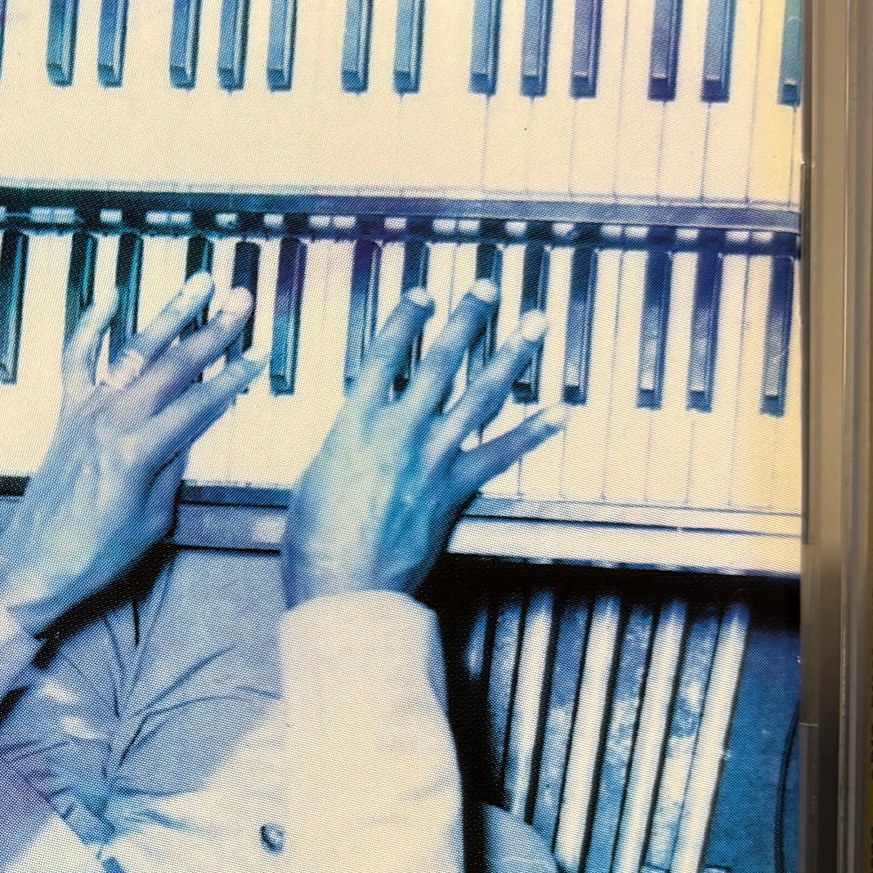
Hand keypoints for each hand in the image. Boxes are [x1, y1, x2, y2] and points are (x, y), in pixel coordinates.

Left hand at [0, 270, 258, 634]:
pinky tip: (112, 295)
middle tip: (242, 301)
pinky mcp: (67, 413)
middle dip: (212, 331)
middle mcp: (112, 421)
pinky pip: (77, 359)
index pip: (199, 404)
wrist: (36, 563)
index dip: (233, 378)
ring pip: (134, 351)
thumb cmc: (97, 553)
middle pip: (173, 367)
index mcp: (140, 451)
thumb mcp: (153, 519)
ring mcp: (87, 412)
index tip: (260, 352)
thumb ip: (172, 468)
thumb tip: (191, 431)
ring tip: (198, 284)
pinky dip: (91, 325)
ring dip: (169, 315)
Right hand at [281, 276, 560, 607]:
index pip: (385, 355)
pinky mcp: (455, 489)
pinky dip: (533, 432)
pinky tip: (558, 412)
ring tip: (532, 327)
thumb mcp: (314, 478)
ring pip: (480, 396)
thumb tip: (355, 439)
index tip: (423, 295)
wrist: (345, 582)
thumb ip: (343, 447)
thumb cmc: (316, 540)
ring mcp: (433, 458)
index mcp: (356, 423)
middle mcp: (400, 431)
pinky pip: (501, 454)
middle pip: (441, 362)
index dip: (406, 319)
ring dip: (510, 356)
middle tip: (487, 290)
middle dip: (467, 321)